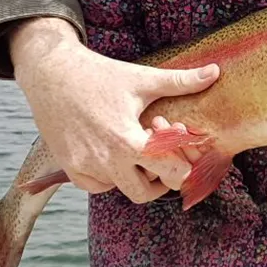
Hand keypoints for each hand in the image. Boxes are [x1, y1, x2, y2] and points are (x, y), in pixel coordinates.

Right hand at [9, 17, 219, 202]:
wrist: (51, 73)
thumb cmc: (99, 75)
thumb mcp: (142, 78)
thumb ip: (180, 82)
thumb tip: (215, 72)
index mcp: (126, 140)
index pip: (168, 172)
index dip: (181, 164)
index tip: (180, 149)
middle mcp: (104, 160)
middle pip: (144, 193)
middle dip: (159, 179)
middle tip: (162, 156)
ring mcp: (84, 166)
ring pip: (119, 189)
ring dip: (133, 175)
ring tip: (135, 147)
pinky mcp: (69, 167)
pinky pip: (97, 186)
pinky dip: (109, 176)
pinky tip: (114, 152)